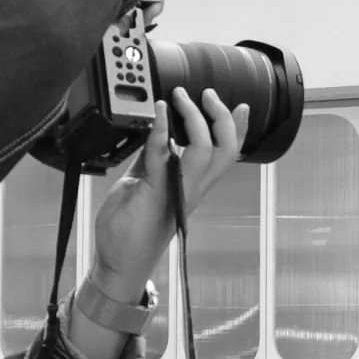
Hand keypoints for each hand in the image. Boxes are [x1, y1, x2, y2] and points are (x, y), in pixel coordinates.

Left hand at [88, 89, 247, 294]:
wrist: (117, 263)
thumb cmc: (129, 232)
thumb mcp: (143, 184)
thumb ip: (153, 159)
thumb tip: (157, 132)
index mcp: (193, 186)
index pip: (225, 155)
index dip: (239, 131)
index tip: (241, 108)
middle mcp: (192, 188)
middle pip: (226, 150)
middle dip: (222, 118)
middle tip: (207, 95)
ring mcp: (177, 190)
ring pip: (205, 150)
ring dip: (194, 117)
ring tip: (180, 98)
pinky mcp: (156, 190)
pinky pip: (164, 154)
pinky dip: (162, 128)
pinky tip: (159, 111)